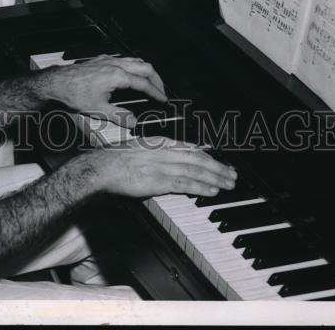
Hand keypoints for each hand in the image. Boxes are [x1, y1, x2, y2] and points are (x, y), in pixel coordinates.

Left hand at [44, 54, 166, 126]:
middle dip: (156, 79)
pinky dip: (134, 66)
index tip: (163, 99)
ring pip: (135, 60)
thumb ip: (119, 116)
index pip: (144, 84)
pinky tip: (130, 73)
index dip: (156, 93)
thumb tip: (133, 122)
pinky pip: (124, 58)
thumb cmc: (74, 93)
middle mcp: (114, 64)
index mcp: (117, 75)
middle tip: (161, 90)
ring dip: (146, 71)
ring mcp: (108, 60)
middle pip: (144, 67)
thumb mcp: (98, 110)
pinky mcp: (101, 59)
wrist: (57, 82)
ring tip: (150, 82)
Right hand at [95, 142, 236, 198]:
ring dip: (215, 178)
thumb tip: (167, 162)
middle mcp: (165, 152)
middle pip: (198, 159)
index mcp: (160, 143)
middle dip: (218, 167)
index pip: (190, 148)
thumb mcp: (138, 150)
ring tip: (228, 184)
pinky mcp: (159, 180)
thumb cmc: (115, 159)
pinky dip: (201, 187)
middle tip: (232, 175)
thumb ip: (155, 155)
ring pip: (196, 171)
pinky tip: (212, 191)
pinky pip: (185, 184)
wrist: (102, 166)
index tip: (220, 162)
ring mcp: (163, 166)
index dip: (208, 156)